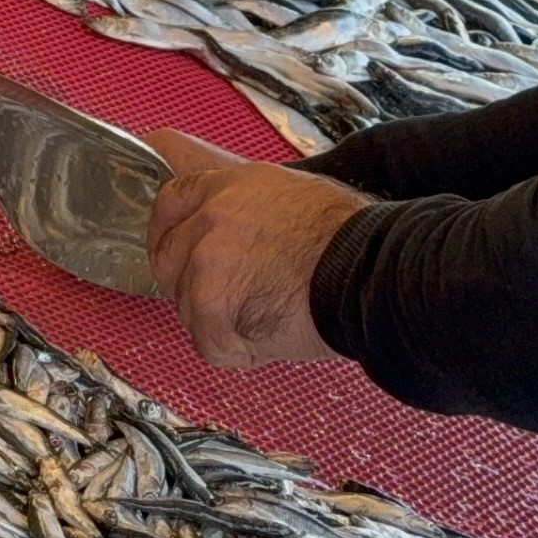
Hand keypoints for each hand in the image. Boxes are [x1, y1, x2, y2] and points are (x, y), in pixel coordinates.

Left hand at [141, 130, 367, 369]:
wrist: (372, 271)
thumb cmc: (351, 238)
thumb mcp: (294, 192)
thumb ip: (248, 202)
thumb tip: (232, 215)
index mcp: (228, 187)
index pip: (170, 200)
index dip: (170, 229)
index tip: (175, 246)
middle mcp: (208, 220)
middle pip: (165, 259)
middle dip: (188, 282)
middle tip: (229, 297)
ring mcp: (204, 266)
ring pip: (186, 307)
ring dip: (218, 320)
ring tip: (269, 314)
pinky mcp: (212, 310)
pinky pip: (208, 344)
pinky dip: (237, 351)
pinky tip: (271, 337)